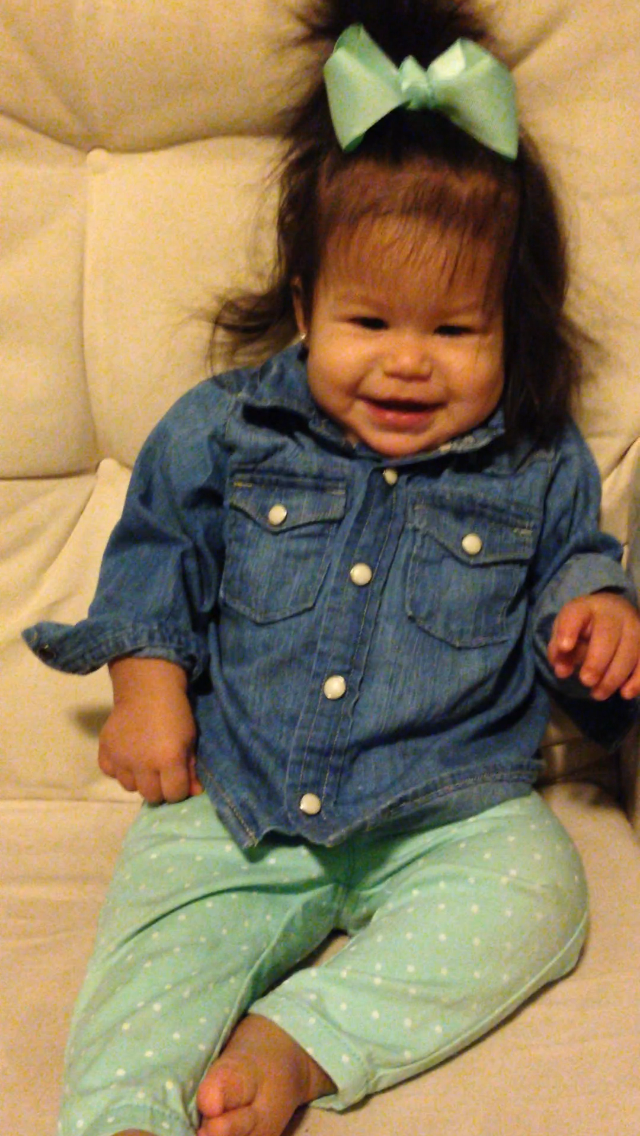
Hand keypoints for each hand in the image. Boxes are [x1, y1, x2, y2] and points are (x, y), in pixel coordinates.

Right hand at [98, 657, 203, 802]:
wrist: (146, 689)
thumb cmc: (175, 713)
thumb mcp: (190, 740)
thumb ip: (190, 768)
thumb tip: (193, 792)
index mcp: (168, 760)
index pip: (174, 794)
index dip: (179, 789)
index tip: (178, 779)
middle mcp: (143, 764)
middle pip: (151, 796)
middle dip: (159, 788)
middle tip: (161, 772)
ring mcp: (121, 759)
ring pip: (130, 787)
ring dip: (138, 779)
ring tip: (143, 762)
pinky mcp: (104, 751)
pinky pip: (110, 773)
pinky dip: (118, 769)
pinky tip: (127, 756)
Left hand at [548, 592, 639, 700]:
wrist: (614, 613)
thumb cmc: (584, 627)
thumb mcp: (566, 634)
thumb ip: (559, 651)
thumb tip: (562, 671)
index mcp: (585, 608)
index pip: (576, 614)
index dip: (569, 630)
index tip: (564, 647)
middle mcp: (613, 613)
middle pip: (607, 635)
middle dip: (596, 662)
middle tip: (585, 681)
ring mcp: (634, 625)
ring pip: (630, 650)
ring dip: (614, 676)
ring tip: (598, 694)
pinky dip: (637, 680)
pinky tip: (625, 694)